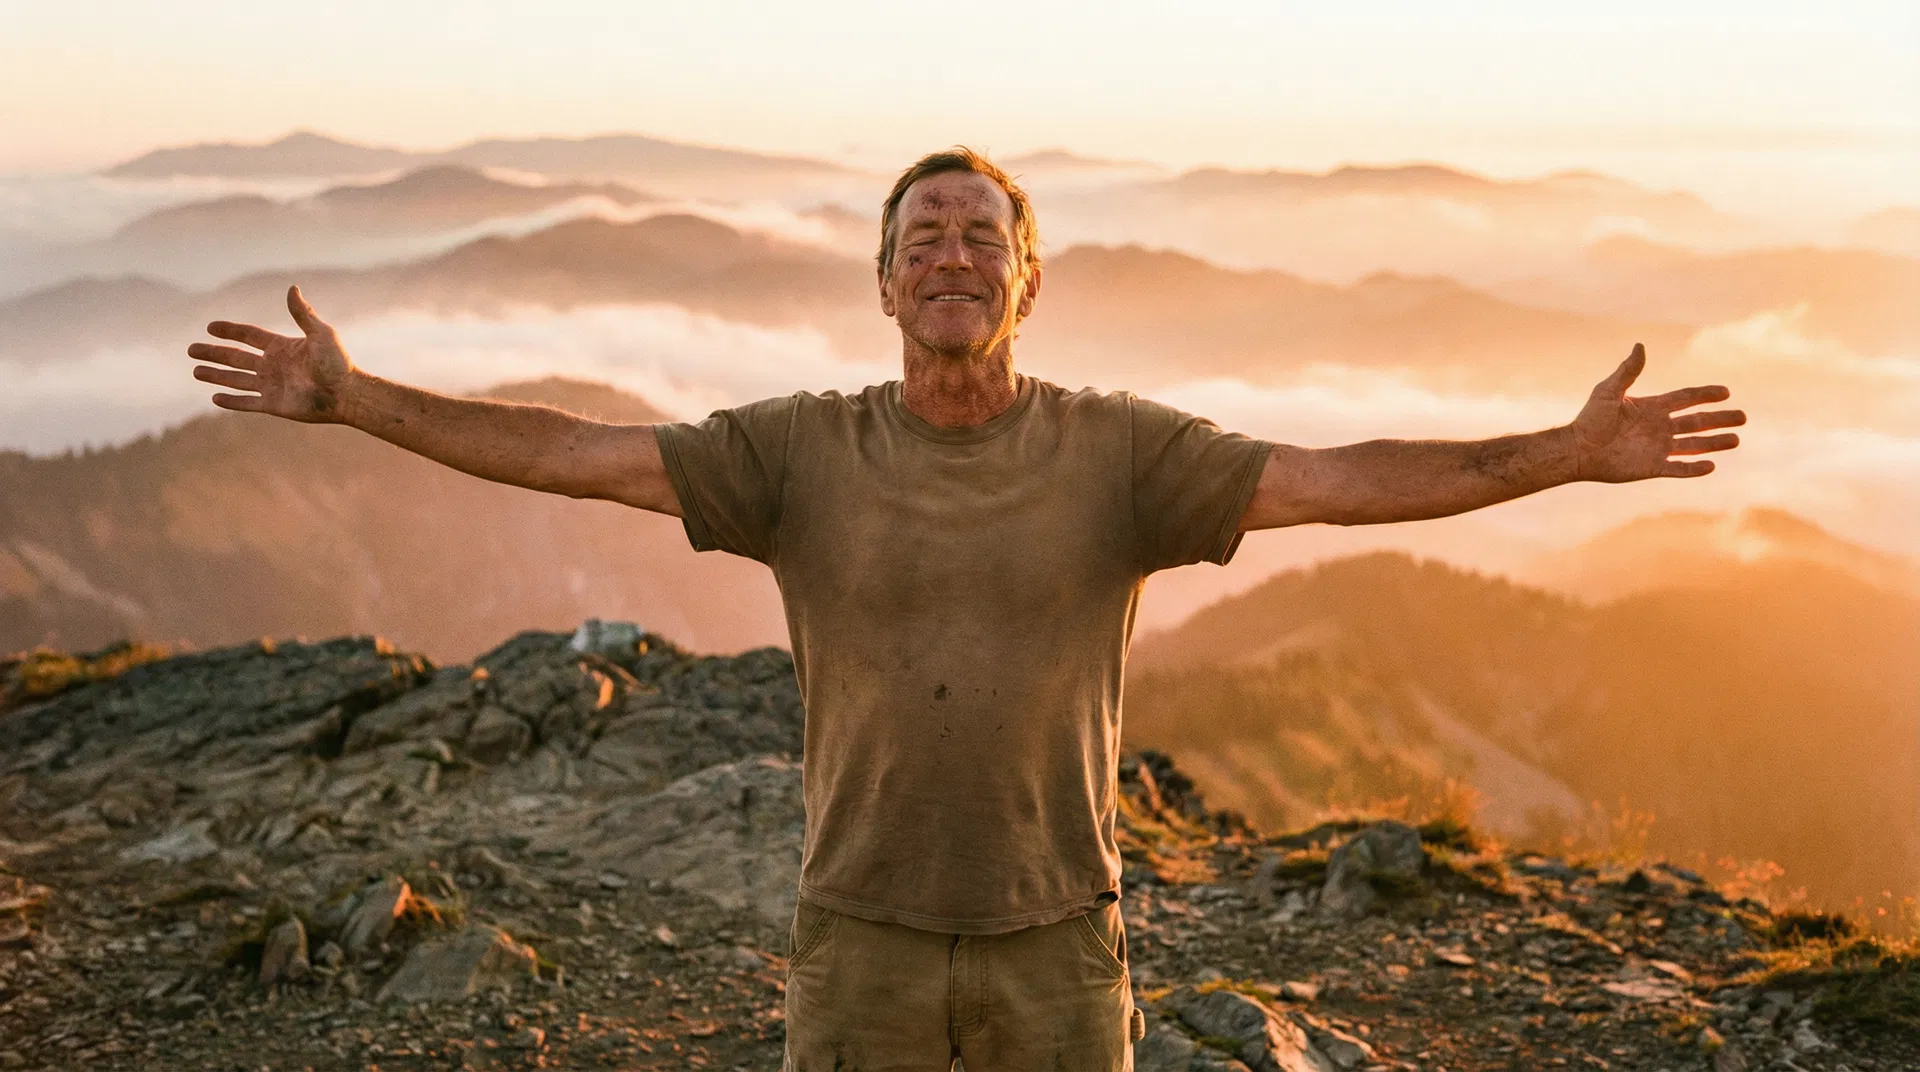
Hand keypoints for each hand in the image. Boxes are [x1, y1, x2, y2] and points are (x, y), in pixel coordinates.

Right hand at [187, 285, 355, 423]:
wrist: (346, 394)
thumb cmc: (337, 363)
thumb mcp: (321, 334)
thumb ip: (302, 314)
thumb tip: (292, 287)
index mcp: (282, 347)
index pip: (249, 336)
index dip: (230, 331)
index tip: (210, 327)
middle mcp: (273, 366)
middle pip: (236, 358)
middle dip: (214, 353)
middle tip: (190, 349)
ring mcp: (272, 386)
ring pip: (236, 380)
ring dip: (216, 375)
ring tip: (195, 371)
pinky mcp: (274, 405)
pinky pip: (247, 402)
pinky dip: (232, 401)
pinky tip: (214, 398)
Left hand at [1569, 343, 1744, 481]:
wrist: (1576, 449)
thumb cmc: (1589, 419)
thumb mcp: (1608, 391)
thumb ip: (1628, 371)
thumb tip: (1640, 345)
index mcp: (1652, 407)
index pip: (1685, 398)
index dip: (1705, 394)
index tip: (1726, 392)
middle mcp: (1659, 427)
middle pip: (1696, 422)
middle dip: (1719, 419)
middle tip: (1743, 417)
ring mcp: (1657, 448)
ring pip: (1693, 445)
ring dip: (1714, 443)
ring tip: (1736, 440)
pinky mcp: (1651, 467)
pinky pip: (1678, 468)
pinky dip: (1694, 469)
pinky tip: (1711, 466)